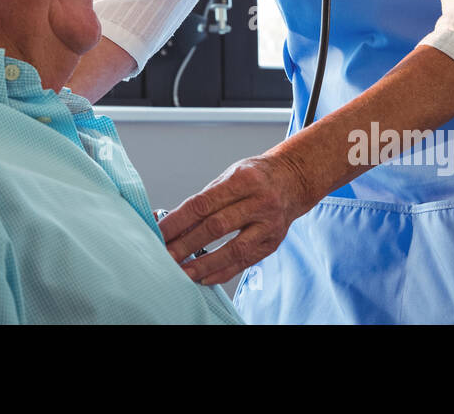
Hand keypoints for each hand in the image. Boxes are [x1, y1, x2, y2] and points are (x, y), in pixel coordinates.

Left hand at [158, 151, 312, 285]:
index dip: (179, 220)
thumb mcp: (229, 176)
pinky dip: (223, 271)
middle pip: (217, 227)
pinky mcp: (273, 243)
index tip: (159, 233)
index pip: (203, 203)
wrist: (293, 180)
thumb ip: (205, 200)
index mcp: (243, 180)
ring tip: (182, 272)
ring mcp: (269, 224)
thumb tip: (173, 224)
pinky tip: (205, 277)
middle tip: (165, 256)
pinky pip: (246, 261)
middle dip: (187, 244)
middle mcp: (259, 202)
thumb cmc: (255, 176)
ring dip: (205, 263)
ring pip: (234, 249)